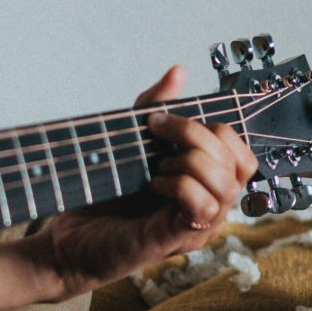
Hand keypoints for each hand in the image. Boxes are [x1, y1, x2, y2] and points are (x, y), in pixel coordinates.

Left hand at [36, 65, 259, 295]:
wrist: (68, 238)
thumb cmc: (102, 196)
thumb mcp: (132, 142)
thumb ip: (156, 109)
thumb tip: (179, 71)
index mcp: (207, 185)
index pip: (242, 154)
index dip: (211, 128)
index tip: (161, 121)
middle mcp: (211, 207)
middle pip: (238, 163)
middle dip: (196, 135)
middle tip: (155, 132)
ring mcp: (198, 227)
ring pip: (227, 185)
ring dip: (189, 162)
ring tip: (155, 167)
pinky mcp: (177, 239)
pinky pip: (203, 205)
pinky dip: (179, 185)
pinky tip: (153, 184)